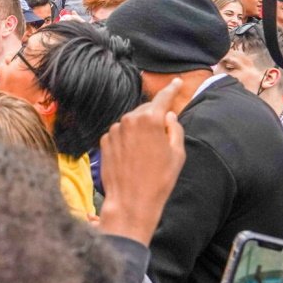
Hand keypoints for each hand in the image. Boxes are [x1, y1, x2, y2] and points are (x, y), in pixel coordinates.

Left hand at [97, 78, 185, 244]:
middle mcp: (129, 119)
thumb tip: (168, 115)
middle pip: (146, 110)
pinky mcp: (104, 140)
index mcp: (150, 119)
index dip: (171, 89)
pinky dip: (127, 139)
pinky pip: (120, 133)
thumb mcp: (177, 153)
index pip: (163, 98)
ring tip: (147, 154)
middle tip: (163, 137)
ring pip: (132, 122)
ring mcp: (114, 129)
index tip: (176, 82)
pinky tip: (132, 157)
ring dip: (140, 130)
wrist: (130, 201)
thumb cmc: (159, 180)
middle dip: (155, 117)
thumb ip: (174, 128)